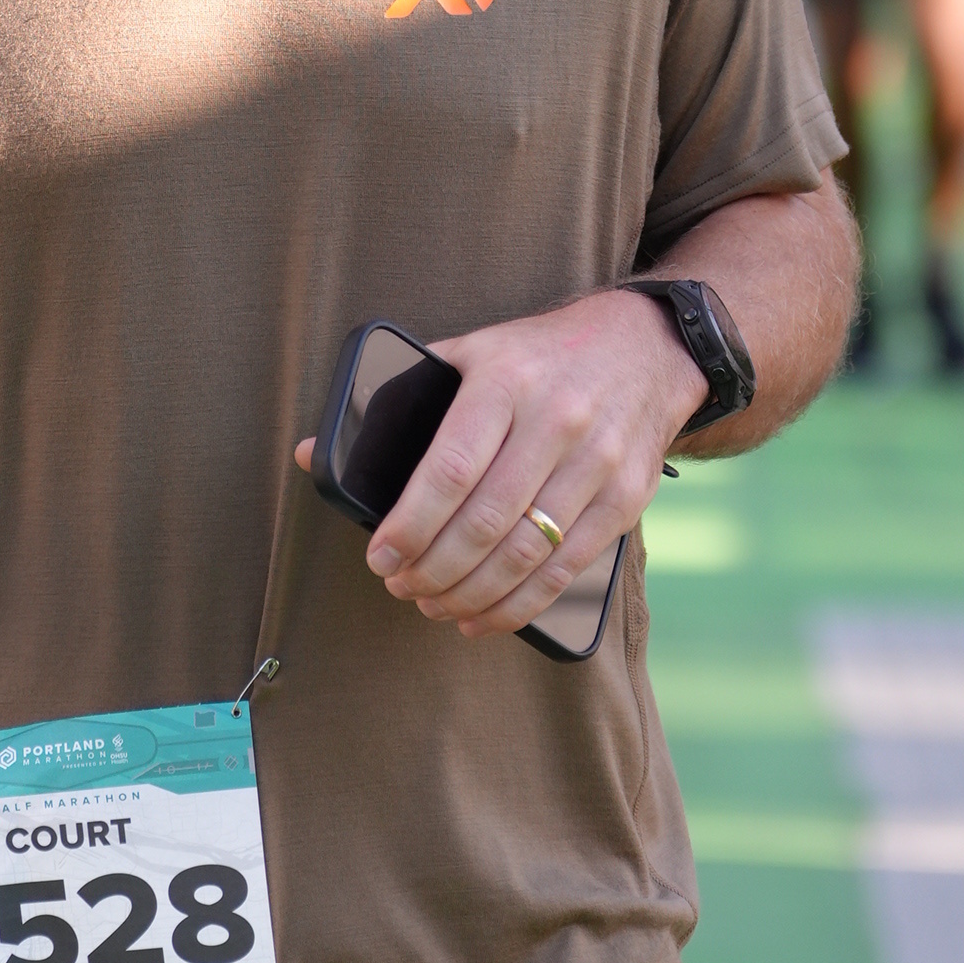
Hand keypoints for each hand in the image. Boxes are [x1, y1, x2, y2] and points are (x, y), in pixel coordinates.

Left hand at [295, 288, 707, 639]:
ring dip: (471, 595)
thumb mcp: (470, 354)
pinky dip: (519, 605)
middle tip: (401, 588)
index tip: (380, 559)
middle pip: (484, 522)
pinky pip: (565, 569)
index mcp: (504, 382)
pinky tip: (484, 615)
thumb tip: (315, 455)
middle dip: (433, 571)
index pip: (448, 469)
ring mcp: (597, 463)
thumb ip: (399, 401)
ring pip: (525, 555)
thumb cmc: (539, 357)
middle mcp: (555, 420)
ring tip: (434, 606)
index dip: (410, 527)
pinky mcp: (625, 498)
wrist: (648, 347)